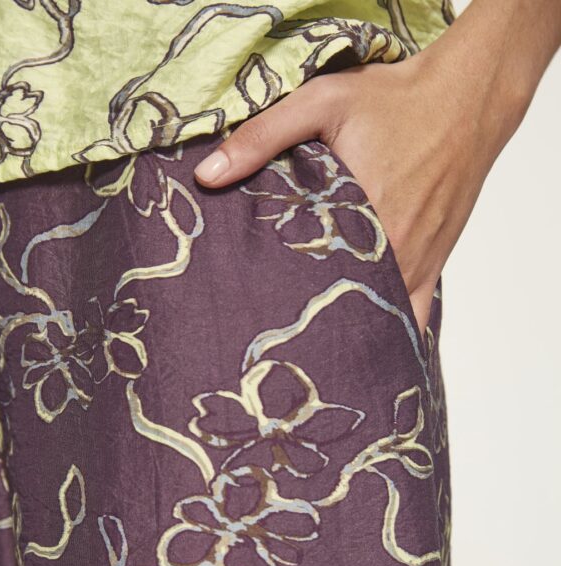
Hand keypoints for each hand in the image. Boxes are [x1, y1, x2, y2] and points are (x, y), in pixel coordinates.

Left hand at [194, 1, 546, 337]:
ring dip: (349, 335)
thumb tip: (207, 177)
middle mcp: (395, 255)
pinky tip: (370, 351)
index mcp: (361, 223)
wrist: (467, 99)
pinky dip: (393, 332)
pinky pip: (415, 316)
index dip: (281, 311)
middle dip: (311, 330)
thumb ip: (260, 138)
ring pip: (380, 321)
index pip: (311, 285)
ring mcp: (418, 265)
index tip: (255, 335)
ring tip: (314, 358)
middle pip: (344, 310)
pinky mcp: (434, 265)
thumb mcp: (320, 104)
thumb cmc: (396, 100)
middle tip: (276, 349)